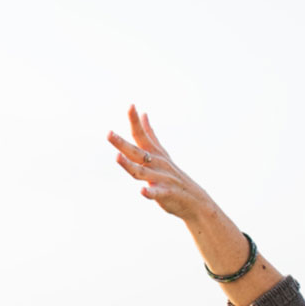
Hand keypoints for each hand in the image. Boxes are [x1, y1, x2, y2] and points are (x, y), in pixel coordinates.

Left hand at [108, 105, 215, 221]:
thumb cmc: (173, 175)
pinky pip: (156, 193)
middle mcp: (157, 163)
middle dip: (122, 144)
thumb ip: (150, 134)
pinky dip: (150, 192)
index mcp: (154, 154)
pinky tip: (142, 190)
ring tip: (117, 157)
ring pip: (142, 172)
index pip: (142, 135)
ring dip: (129, 165)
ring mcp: (161, 178)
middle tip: (108, 134)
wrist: (195, 199)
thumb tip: (144, 114)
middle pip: (136, 152)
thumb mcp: (161, 152)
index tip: (131, 105)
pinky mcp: (166, 194)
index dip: (135, 121)